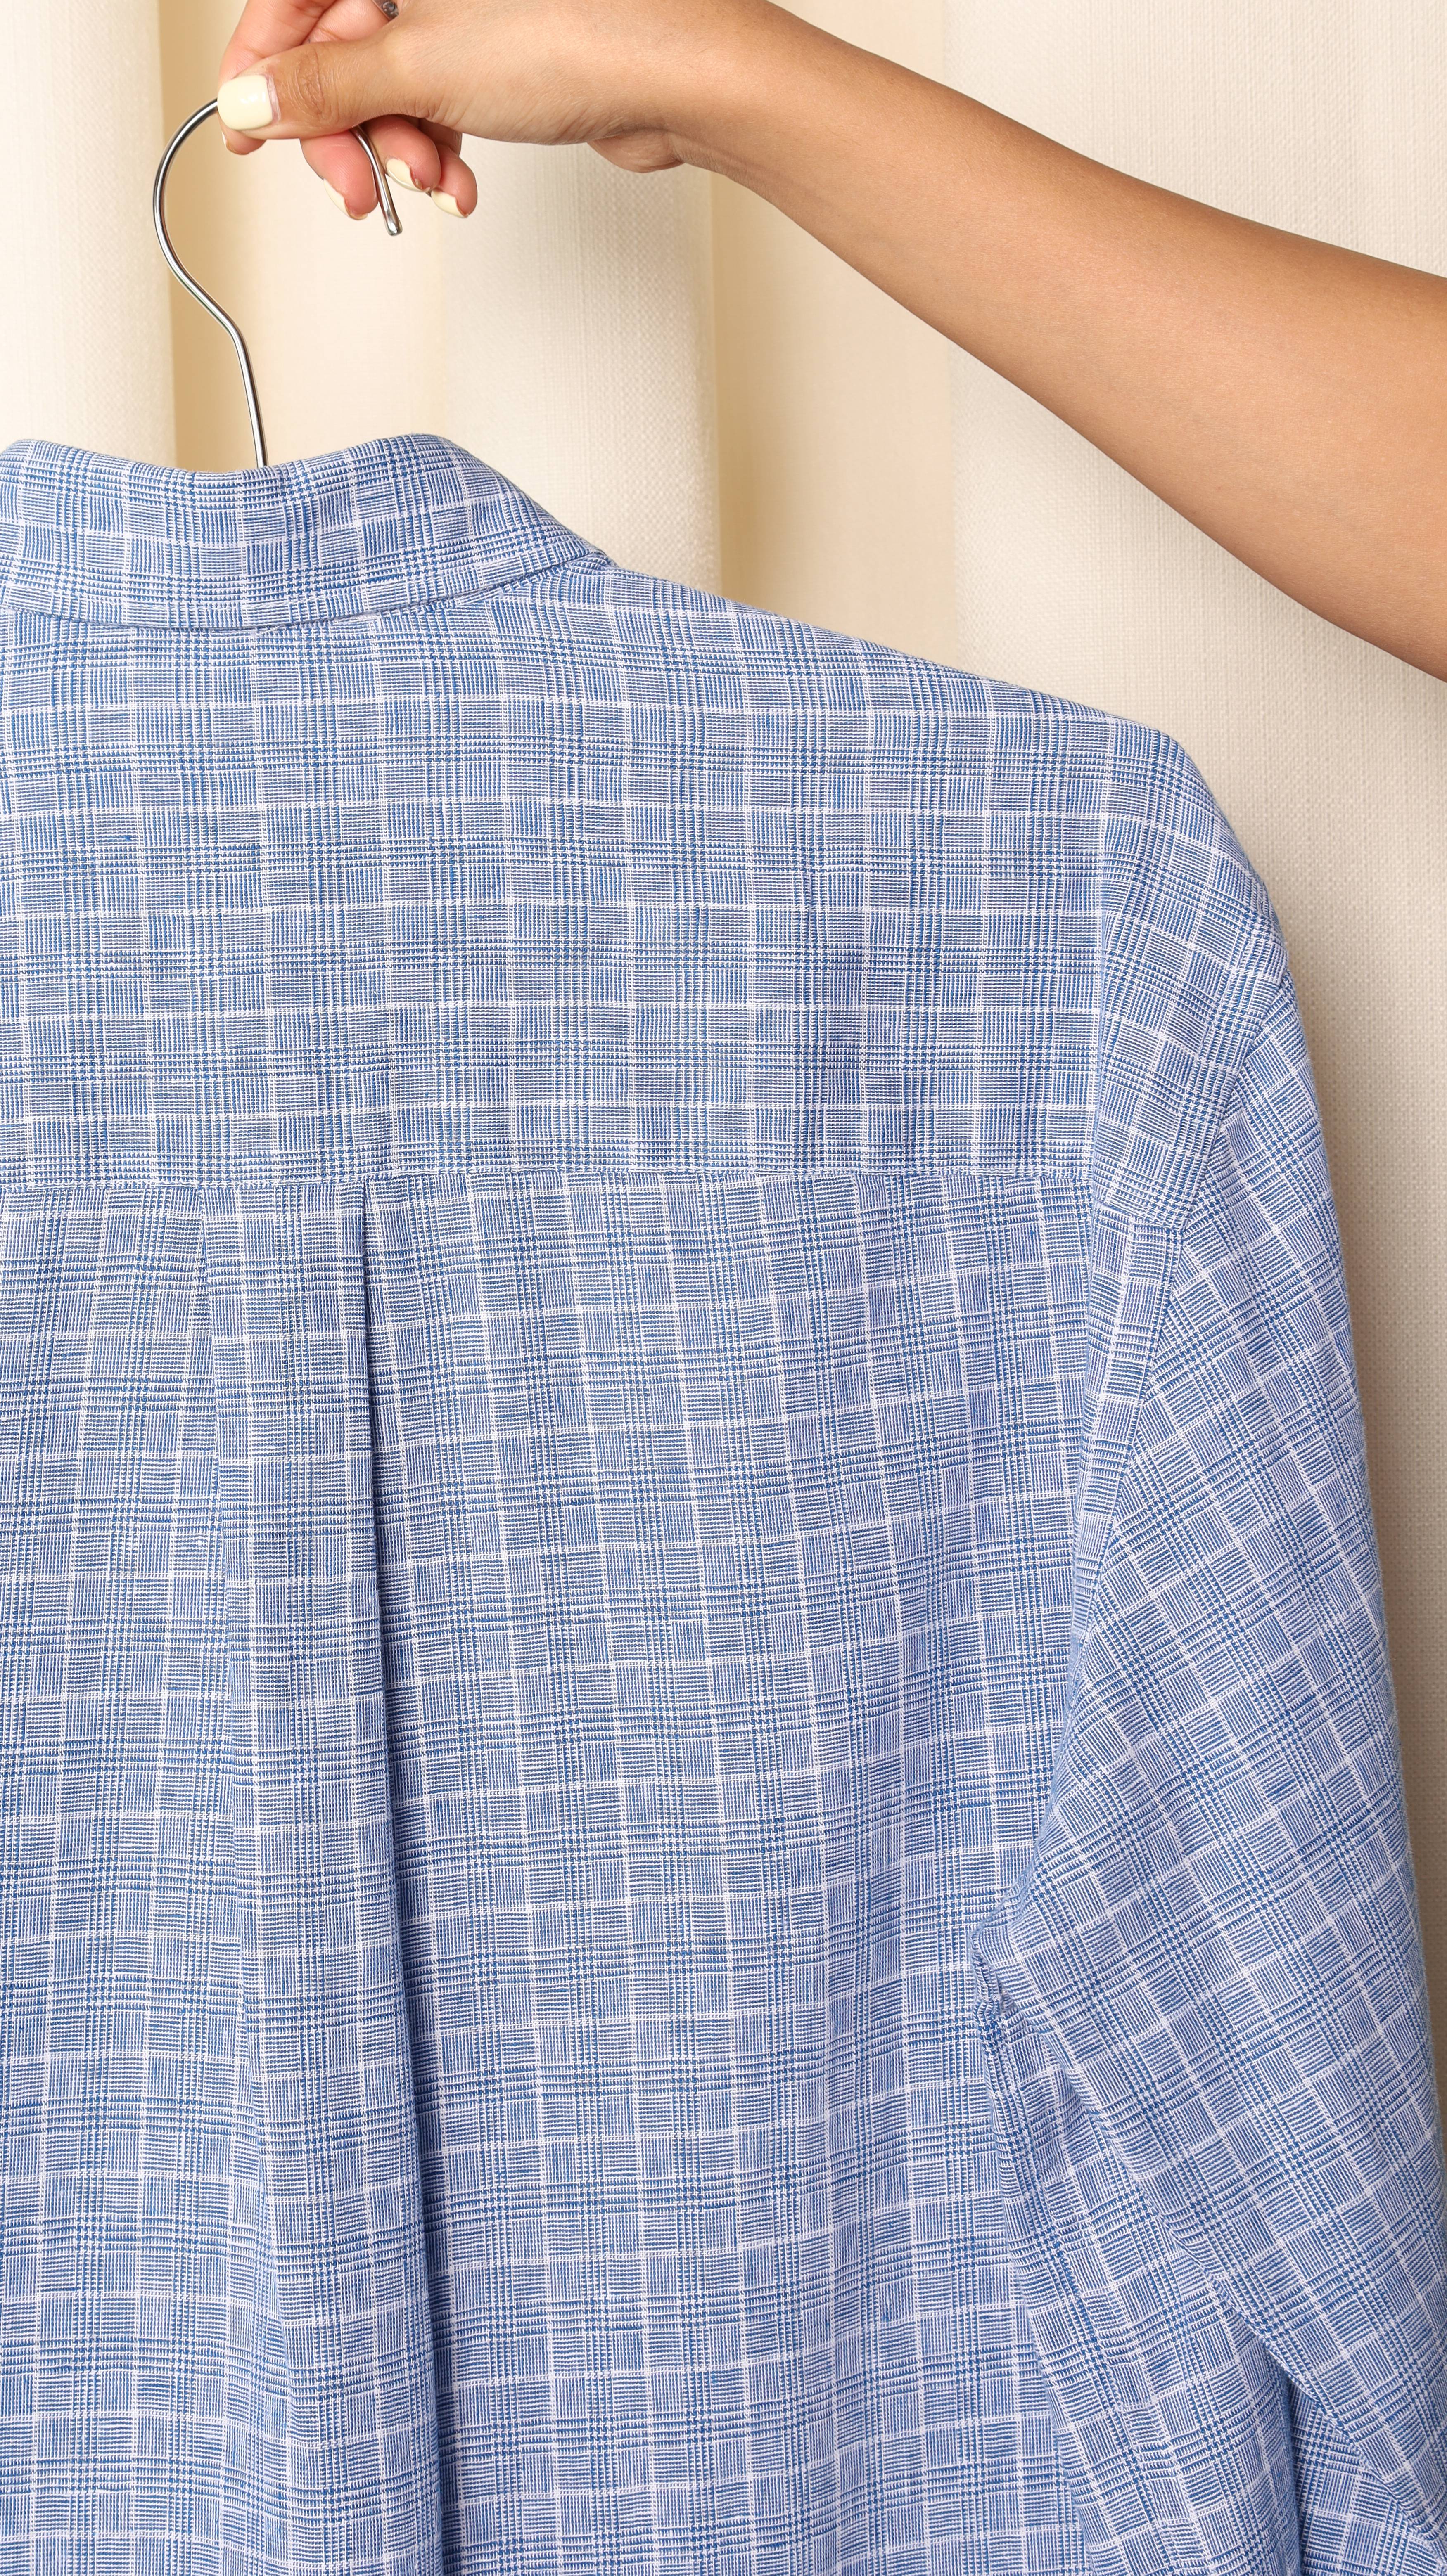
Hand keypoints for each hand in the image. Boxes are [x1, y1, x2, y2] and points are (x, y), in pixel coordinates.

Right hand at [216, 0, 775, 216]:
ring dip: (398, 150)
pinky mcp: (502, 51)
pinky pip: (438, 101)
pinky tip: (456, 182)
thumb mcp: (421, 65)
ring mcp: (467, 7)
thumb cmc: (581, 35)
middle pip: (338, 47)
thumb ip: (325, 86)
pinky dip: (438, 149)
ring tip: (430, 181)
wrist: (683, 75)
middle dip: (344, 128)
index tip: (249, 131)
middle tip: (358, 186)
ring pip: (389, 84)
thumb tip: (251, 100)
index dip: (262, 67)